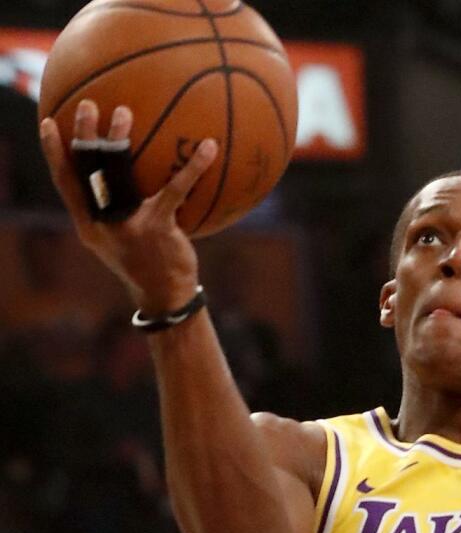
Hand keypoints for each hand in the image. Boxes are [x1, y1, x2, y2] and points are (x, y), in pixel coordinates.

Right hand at [39, 99, 217, 313]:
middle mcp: (101, 223)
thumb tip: (127, 177)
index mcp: (89, 224)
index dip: (55, 153)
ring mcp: (126, 224)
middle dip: (83, 136)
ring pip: (117, 174)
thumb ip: (117, 211)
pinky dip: (194, 166)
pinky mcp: (156, 227)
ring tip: (124, 112)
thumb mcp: (122, 239)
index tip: (48, 123)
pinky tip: (209, 147)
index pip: (65, 183)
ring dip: (119, 139)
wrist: (165, 296)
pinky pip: (175, 189)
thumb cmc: (147, 262)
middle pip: (86, 171)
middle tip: (88, 105)